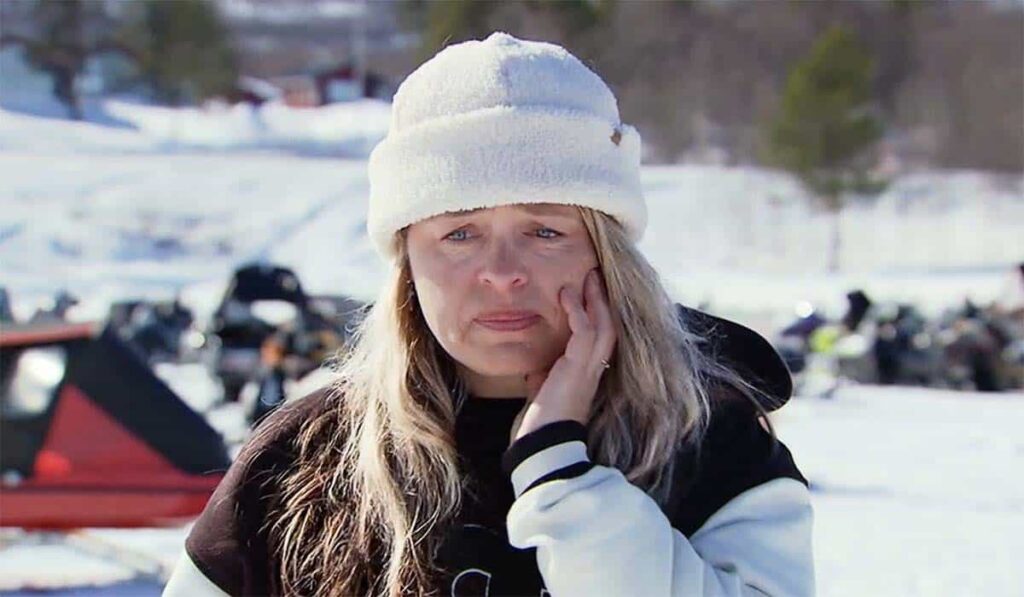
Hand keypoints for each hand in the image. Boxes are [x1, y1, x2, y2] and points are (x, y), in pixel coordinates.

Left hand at [511, 268, 616, 443]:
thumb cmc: (539, 422)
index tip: (588, 292)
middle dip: (603, 300)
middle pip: (609, 326)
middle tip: (595, 275)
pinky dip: (576, 311)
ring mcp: (589, 369)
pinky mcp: (578, 368)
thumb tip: (535, 367)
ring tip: (588, 277)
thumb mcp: (543, 391)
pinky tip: (566, 295)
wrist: (539, 443)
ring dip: (595, 299)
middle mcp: (594, 370)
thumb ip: (544, 375)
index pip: (599, 338)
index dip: (598, 314)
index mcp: (587, 374)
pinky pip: (583, 332)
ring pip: (603, 325)